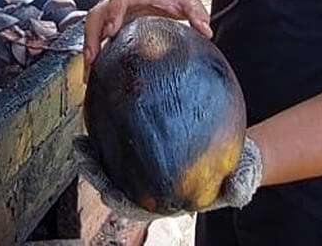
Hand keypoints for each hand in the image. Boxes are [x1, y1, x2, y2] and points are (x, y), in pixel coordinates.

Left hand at [71, 134, 262, 220]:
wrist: (236, 156)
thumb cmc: (235, 171)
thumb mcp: (242, 179)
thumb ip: (239, 186)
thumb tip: (237, 193)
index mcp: (164, 200)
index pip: (135, 207)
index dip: (119, 201)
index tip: (107, 194)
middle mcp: (149, 187)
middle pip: (114, 186)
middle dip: (96, 174)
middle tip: (83, 156)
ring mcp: (144, 168)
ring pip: (111, 166)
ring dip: (93, 156)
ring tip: (80, 141)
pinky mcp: (144, 149)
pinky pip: (121, 143)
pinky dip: (106, 134)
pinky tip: (98, 115)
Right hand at [82, 0, 210, 79]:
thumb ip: (197, 13)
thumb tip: (206, 31)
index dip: (113, 13)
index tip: (111, 30)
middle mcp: (121, 1)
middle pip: (98, 13)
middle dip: (92, 34)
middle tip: (92, 58)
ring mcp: (114, 12)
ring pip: (93, 24)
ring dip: (88, 46)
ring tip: (89, 72)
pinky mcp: (113, 23)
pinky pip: (97, 35)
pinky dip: (93, 52)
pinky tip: (92, 73)